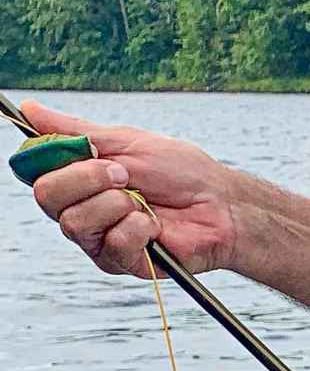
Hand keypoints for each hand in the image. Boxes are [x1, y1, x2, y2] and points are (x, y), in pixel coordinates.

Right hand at [20, 101, 243, 278]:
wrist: (221, 205)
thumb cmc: (181, 172)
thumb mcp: (125, 141)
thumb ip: (74, 131)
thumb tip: (28, 108)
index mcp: (77, 179)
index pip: (34, 171)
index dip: (55, 159)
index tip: (92, 150)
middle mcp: (80, 209)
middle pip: (47, 196)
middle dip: (88, 178)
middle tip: (125, 175)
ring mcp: (98, 238)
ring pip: (74, 222)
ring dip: (116, 204)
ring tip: (143, 202)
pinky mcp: (121, 262)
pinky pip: (111, 244)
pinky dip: (137, 228)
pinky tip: (155, 226)